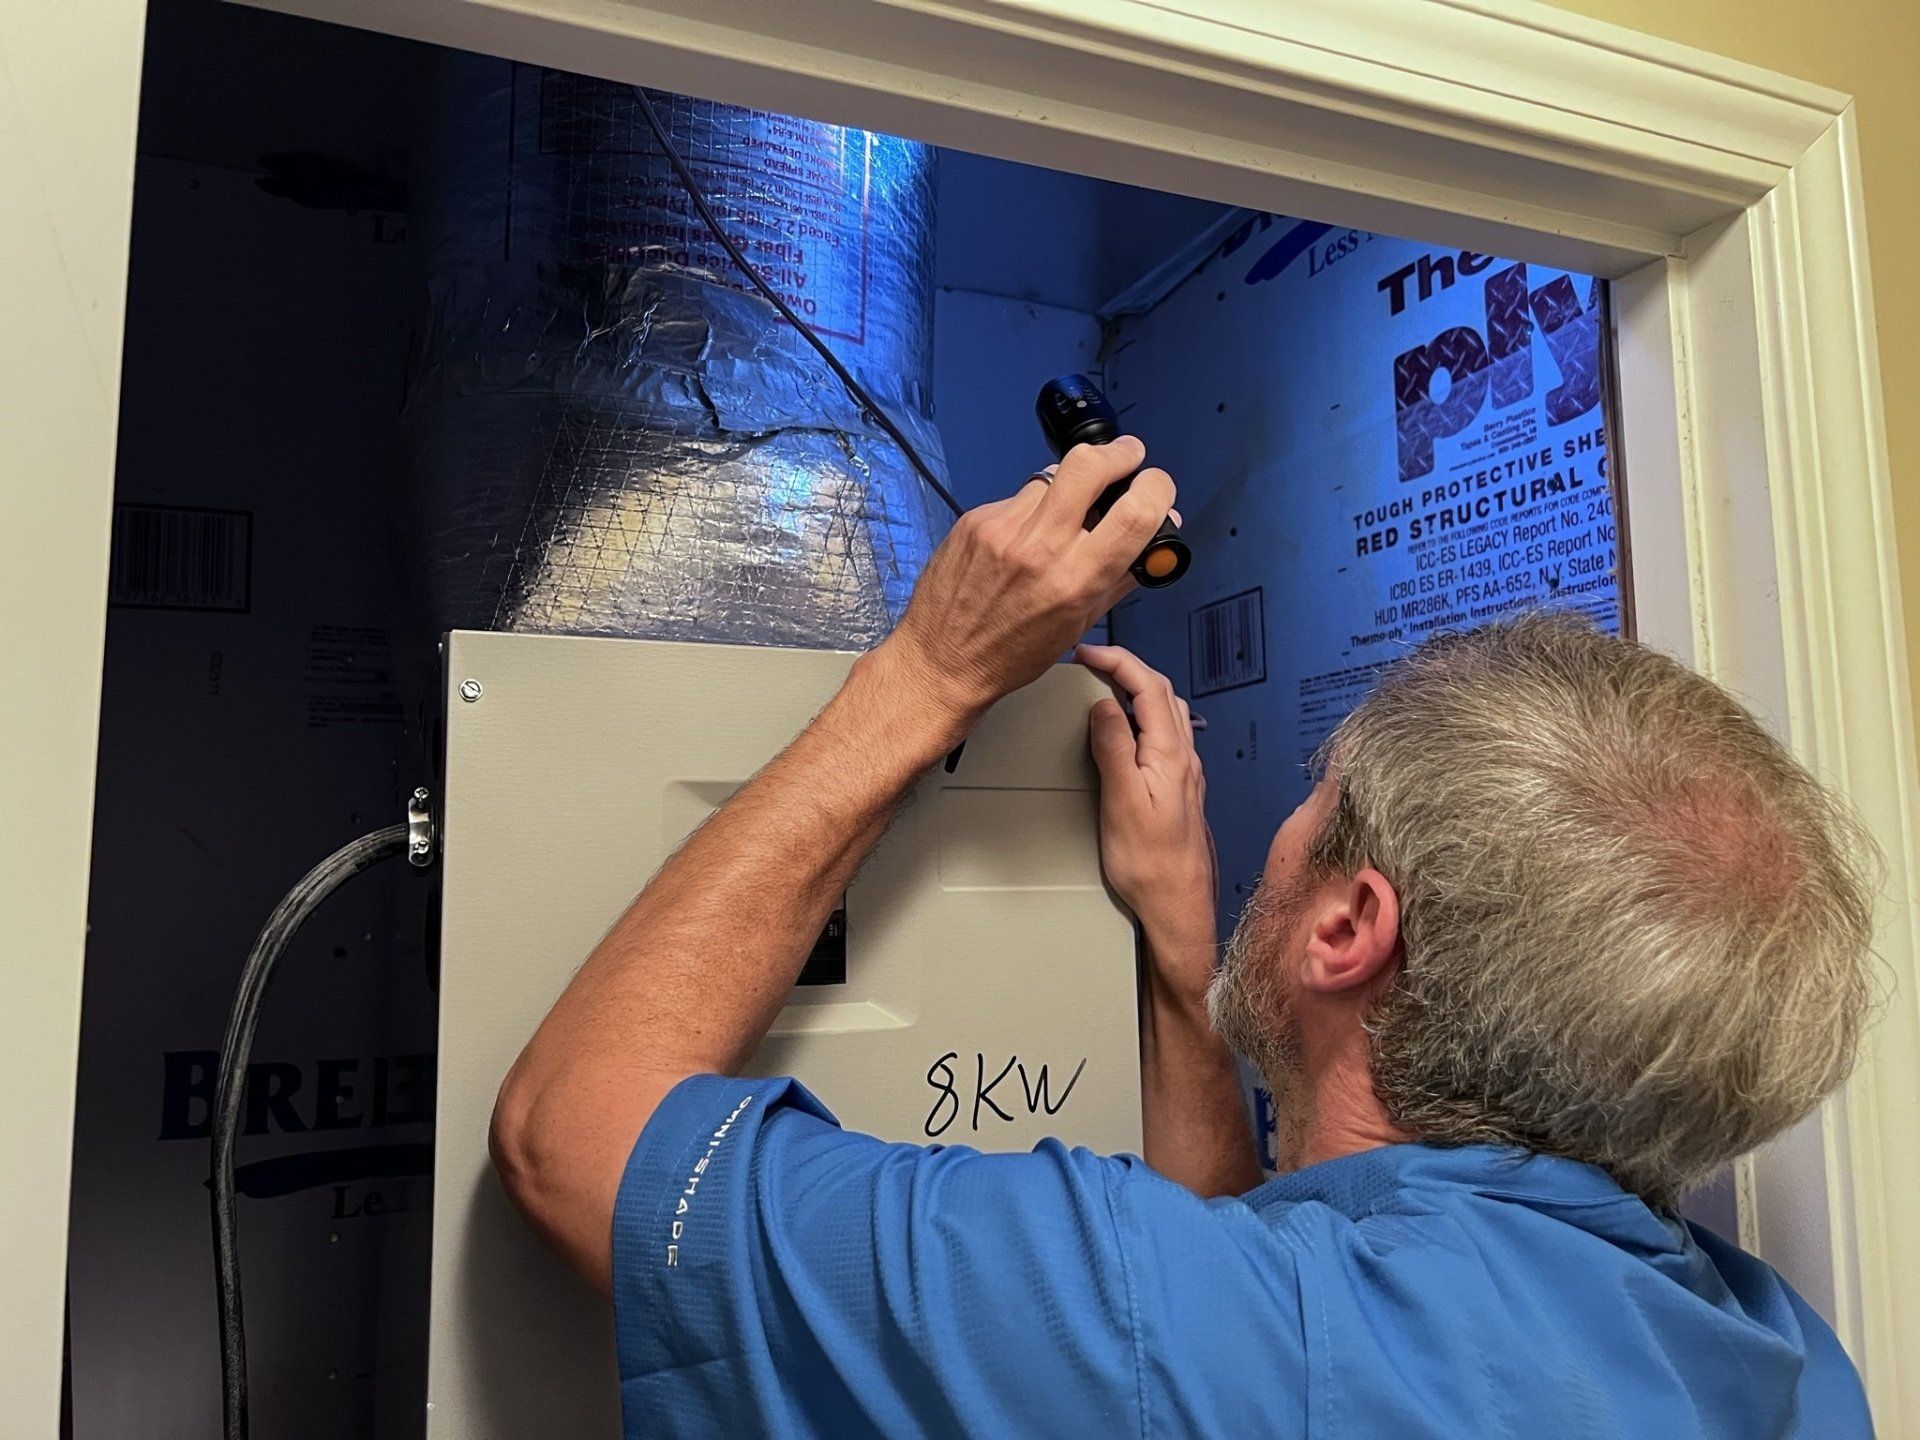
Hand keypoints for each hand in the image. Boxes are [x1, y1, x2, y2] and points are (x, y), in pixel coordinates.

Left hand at [879, 439, 1175, 722]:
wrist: (941, 662)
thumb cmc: (1010, 655)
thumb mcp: (1078, 625)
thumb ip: (1121, 576)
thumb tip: (1156, 541)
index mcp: (1075, 581)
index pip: (1135, 512)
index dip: (1157, 488)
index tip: (1156, 486)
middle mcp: (1040, 548)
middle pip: (1090, 463)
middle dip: (1118, 452)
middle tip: (1126, 456)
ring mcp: (1003, 528)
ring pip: (1052, 478)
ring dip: (1069, 488)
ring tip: (1063, 516)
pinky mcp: (976, 520)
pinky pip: (1018, 498)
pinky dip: (1030, 511)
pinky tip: (1021, 539)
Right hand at [1078, 643, 1217, 968]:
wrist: (1177, 905)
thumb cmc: (1150, 864)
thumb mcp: (1121, 802)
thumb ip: (1114, 748)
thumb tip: (1103, 704)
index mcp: (1171, 753)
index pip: (1148, 686)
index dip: (1117, 661)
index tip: (1085, 652)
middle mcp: (1185, 757)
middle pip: (1161, 691)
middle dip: (1126, 667)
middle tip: (1090, 662)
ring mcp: (1185, 772)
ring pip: (1167, 711)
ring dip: (1137, 689)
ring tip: (1105, 685)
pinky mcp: (1179, 787)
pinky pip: (1165, 734)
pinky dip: (1143, 715)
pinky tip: (1126, 729)